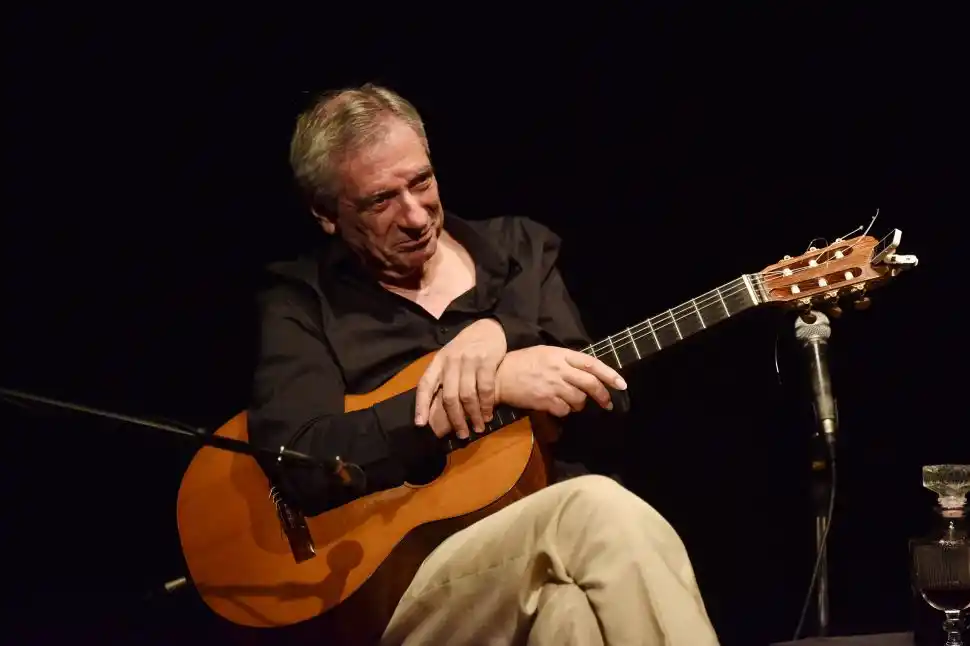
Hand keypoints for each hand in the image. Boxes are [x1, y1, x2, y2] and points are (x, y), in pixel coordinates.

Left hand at [415, 318, 507, 438]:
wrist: (488, 327)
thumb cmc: (466, 347)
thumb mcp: (449, 357)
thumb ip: (442, 377)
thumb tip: (434, 407)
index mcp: (438, 362)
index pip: (424, 385)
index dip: (421, 406)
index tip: (420, 424)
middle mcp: (451, 362)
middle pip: (449, 397)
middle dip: (455, 419)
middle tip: (462, 434)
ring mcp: (469, 361)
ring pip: (467, 396)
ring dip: (473, 415)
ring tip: (478, 427)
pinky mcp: (487, 361)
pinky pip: (485, 389)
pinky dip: (486, 405)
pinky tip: (488, 414)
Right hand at [494, 346, 626, 416]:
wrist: (498, 377)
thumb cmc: (521, 363)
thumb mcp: (544, 353)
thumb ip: (564, 360)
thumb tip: (585, 371)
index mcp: (560, 354)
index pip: (592, 363)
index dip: (610, 375)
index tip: (622, 385)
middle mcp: (559, 369)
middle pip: (590, 383)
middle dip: (603, 395)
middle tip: (607, 403)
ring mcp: (552, 385)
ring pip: (579, 399)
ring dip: (580, 403)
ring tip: (571, 401)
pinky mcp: (545, 401)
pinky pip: (565, 410)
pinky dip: (564, 411)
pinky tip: (556, 406)